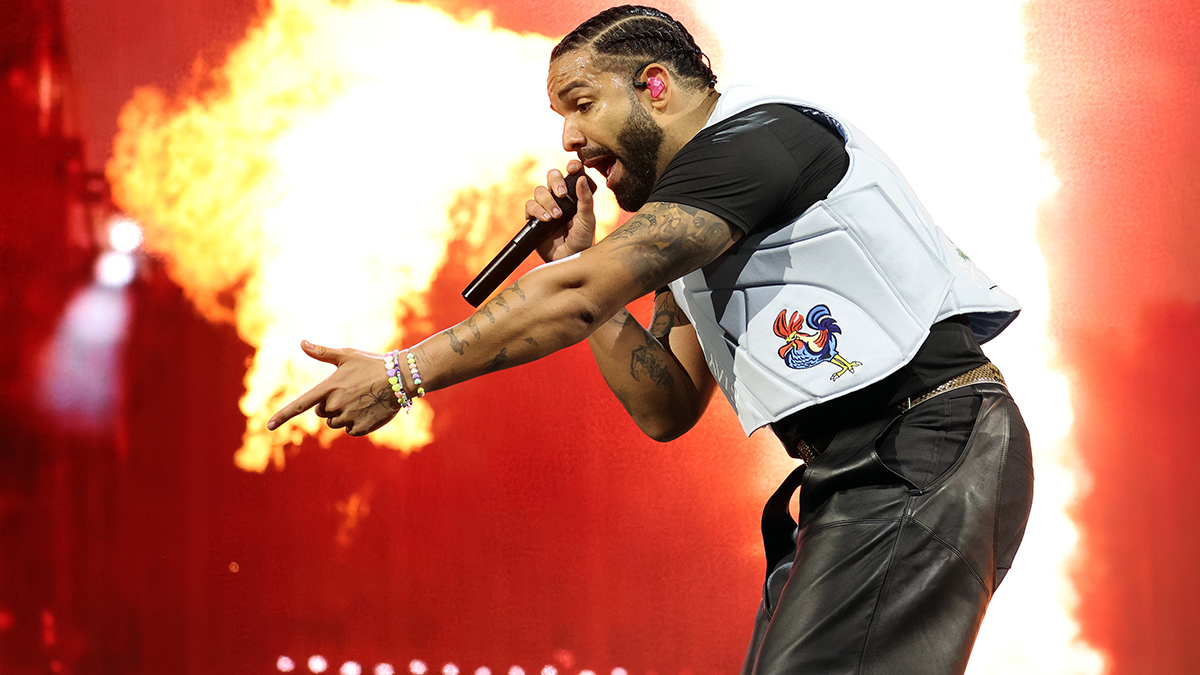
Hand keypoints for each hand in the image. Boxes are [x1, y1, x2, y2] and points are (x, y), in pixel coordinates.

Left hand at [267, 340, 400, 435]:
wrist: (401, 378)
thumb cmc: (372, 364)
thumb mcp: (347, 356)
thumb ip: (323, 352)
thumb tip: (302, 342)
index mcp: (328, 388)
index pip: (300, 404)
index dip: (283, 415)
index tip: (268, 426)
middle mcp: (335, 405)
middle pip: (322, 413)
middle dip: (330, 406)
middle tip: (350, 392)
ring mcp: (349, 417)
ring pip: (336, 423)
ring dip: (344, 415)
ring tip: (361, 399)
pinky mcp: (362, 427)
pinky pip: (350, 430)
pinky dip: (357, 423)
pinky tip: (368, 410)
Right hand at [529, 160, 595, 262]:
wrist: (568, 258)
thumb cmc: (582, 240)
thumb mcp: (588, 220)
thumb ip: (586, 200)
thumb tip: (581, 179)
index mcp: (575, 195)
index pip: (572, 174)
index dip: (572, 166)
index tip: (574, 167)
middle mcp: (560, 198)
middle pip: (552, 176)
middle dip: (556, 182)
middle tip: (563, 195)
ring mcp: (546, 206)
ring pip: (539, 190)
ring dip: (547, 201)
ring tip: (556, 216)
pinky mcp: (534, 217)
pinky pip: (530, 206)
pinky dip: (537, 211)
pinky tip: (546, 220)